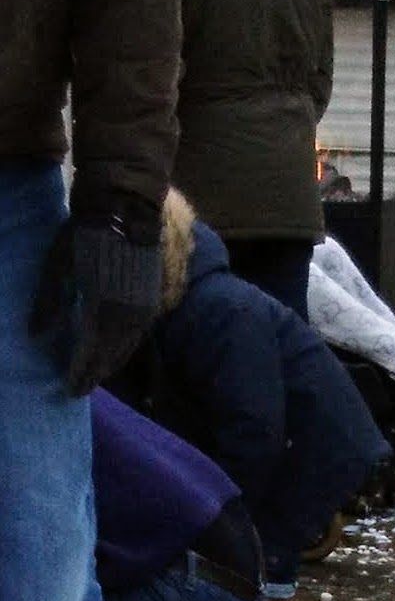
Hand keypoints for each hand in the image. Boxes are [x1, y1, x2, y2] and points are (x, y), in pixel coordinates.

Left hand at [30, 208, 162, 396]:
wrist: (126, 209)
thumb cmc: (86, 234)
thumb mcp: (58, 266)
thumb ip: (49, 302)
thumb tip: (35, 334)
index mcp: (102, 311)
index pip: (91, 355)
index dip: (80, 374)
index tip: (70, 391)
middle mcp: (127, 317)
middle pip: (111, 357)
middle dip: (95, 375)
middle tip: (81, 390)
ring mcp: (143, 310)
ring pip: (127, 349)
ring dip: (112, 365)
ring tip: (98, 376)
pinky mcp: (152, 301)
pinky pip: (139, 336)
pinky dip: (126, 349)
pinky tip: (117, 351)